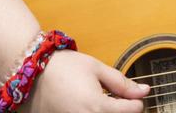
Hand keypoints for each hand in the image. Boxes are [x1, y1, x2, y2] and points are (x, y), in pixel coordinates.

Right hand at [29, 50, 148, 112]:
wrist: (31, 73)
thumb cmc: (63, 67)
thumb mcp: (96, 68)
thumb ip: (122, 83)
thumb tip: (144, 91)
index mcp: (97, 107)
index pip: (132, 111)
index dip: (135, 102)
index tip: (132, 96)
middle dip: (122, 111)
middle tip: (119, 102)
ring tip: (101, 104)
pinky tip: (88, 108)